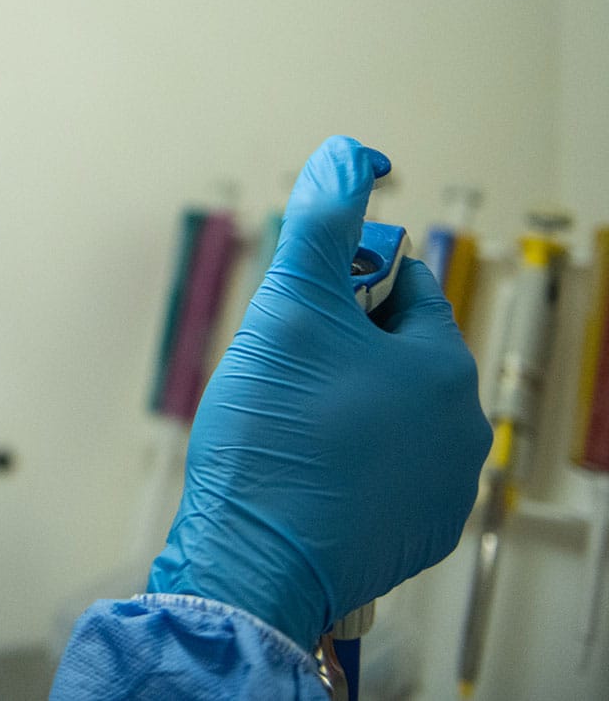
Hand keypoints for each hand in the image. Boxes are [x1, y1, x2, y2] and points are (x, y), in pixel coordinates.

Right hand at [147, 136, 490, 647]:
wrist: (252, 558)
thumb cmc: (271, 436)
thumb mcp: (290, 309)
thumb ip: (324, 226)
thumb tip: (349, 154)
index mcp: (444, 369)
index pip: (397, 288)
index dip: (334, 290)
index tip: (291, 318)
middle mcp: (461, 430)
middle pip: (389, 351)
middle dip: (333, 350)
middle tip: (277, 373)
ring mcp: (441, 488)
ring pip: (382, 411)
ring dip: (336, 403)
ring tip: (280, 422)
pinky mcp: (412, 533)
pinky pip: (377, 469)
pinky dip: (340, 460)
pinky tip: (296, 468)